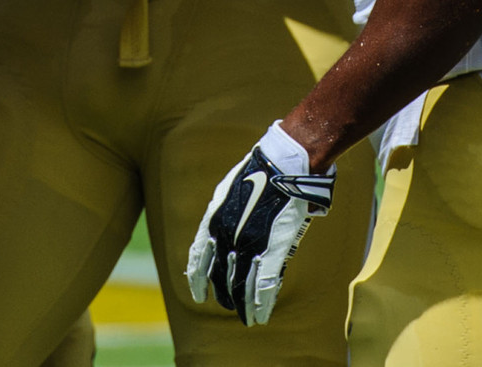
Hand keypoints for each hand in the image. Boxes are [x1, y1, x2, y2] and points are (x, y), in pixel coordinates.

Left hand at [187, 122, 333, 324]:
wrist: (283, 161)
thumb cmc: (259, 170)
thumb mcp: (229, 191)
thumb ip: (223, 213)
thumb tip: (222, 227)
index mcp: (213, 222)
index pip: (198, 259)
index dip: (198, 280)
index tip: (198, 295)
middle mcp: (226, 237)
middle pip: (222, 277)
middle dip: (225, 295)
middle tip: (229, 306)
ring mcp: (249, 245)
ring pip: (242, 286)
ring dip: (244, 305)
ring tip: (246, 319)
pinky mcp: (274, 249)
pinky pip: (264, 285)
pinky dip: (262, 303)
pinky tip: (260, 316)